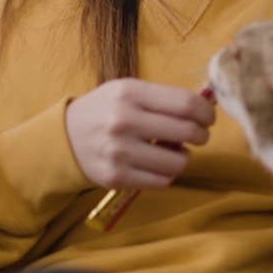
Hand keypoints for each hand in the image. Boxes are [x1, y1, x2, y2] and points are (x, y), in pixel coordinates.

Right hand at [65, 79, 214, 189]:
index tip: (208, 117)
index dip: (206, 112)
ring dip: (184, 157)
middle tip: (198, 135)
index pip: (185, 103)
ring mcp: (119, 152)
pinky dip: (167, 174)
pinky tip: (158, 165)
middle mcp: (124, 121)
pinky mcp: (116, 177)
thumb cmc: (106, 110)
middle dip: (201, 135)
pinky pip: (162, 181)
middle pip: (187, 132)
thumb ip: (164, 97)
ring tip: (175, 151)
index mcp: (130, 93)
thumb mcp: (128, 91)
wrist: (64, 138)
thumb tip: (206, 107)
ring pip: (178, 162)